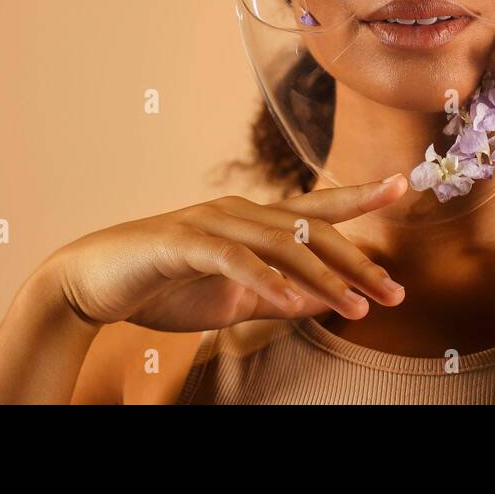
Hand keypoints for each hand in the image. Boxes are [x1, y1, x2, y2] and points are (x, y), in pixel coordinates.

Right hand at [47, 175, 408, 331]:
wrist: (92, 285)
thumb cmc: (165, 288)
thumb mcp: (233, 301)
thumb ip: (279, 298)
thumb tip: (329, 300)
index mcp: (252, 222)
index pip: (315, 207)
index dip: (359, 196)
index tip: (401, 185)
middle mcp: (238, 213)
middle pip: (311, 230)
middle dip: (356, 263)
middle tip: (394, 291)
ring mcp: (210, 223)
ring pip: (280, 244)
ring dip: (322, 277)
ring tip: (356, 308)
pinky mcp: (182, 243)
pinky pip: (233, 261)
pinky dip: (265, 280)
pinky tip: (293, 301)